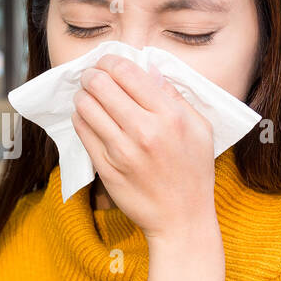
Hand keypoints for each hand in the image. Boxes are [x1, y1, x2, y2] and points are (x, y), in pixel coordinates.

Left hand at [70, 54, 217, 239]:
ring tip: (89, 96)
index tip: (107, 63)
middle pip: (100, 85)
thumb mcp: (199, 129)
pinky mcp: (105, 167)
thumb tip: (150, 70)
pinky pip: (82, 131)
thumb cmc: (193, 172)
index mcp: (169, 116)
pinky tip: (89, 118)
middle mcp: (143, 130)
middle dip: (92, 75)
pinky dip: (81, 118)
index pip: (127, 73)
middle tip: (92, 76)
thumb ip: (175, 97)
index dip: (111, 61)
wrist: (181, 219)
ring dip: (83, 95)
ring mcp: (121, 150)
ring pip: (85, 106)